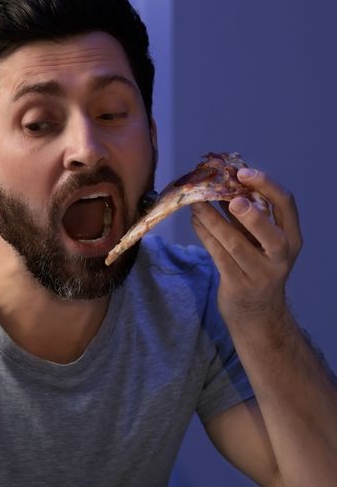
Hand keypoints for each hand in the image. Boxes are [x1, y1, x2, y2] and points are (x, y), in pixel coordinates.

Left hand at [190, 167, 301, 327]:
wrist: (257, 315)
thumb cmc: (258, 269)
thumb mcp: (263, 244)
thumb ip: (251, 217)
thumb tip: (225, 182)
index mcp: (291, 238)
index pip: (286, 206)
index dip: (267, 186)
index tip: (244, 172)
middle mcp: (280, 256)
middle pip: (269, 232)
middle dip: (249, 213)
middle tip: (229, 197)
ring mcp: (260, 273)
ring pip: (234, 243)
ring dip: (213, 221)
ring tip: (196, 203)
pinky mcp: (238, 284)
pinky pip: (218, 256)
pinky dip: (205, 236)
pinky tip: (195, 222)